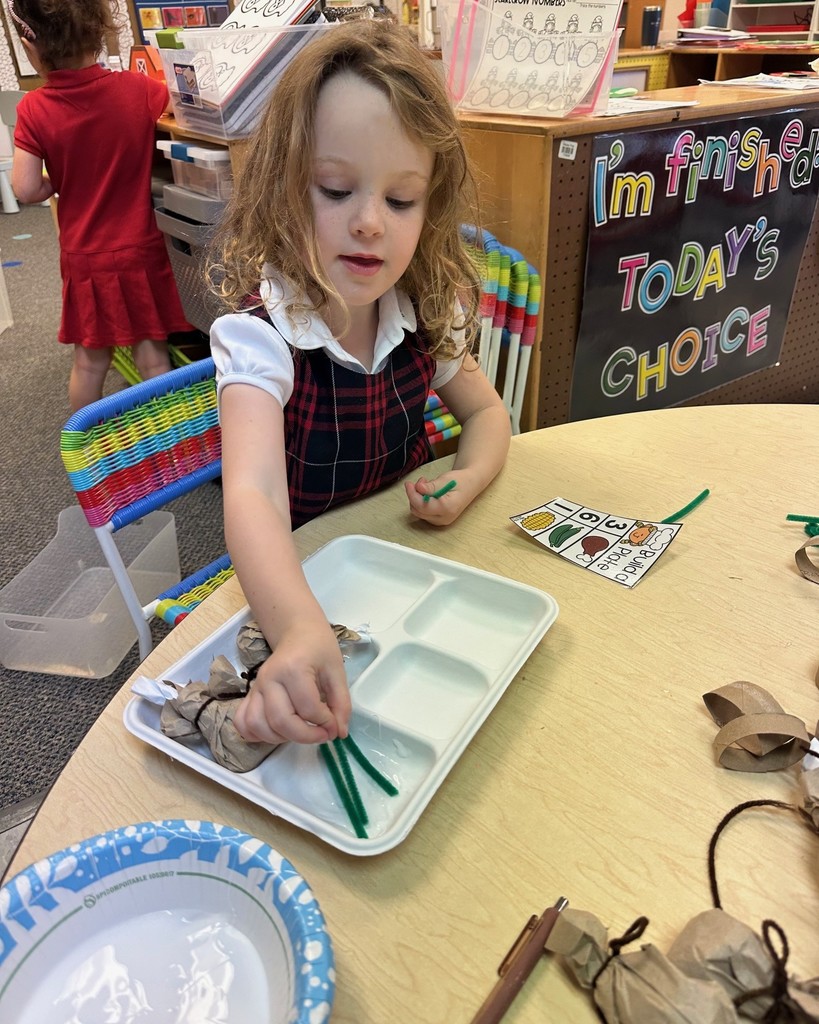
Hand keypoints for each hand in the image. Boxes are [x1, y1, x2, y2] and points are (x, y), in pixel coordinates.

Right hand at [233, 620, 351, 744]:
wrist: (298, 632)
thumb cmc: (318, 648)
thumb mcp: (337, 671)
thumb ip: (341, 703)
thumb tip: (339, 732)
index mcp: (293, 669)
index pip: (308, 709)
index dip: (325, 724)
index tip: (335, 726)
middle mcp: (269, 679)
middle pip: (281, 721)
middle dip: (306, 736)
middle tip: (322, 734)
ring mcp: (255, 687)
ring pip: (258, 726)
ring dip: (281, 738)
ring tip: (300, 731)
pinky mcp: (249, 694)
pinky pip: (242, 722)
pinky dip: (256, 734)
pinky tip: (277, 732)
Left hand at [404, 474, 470, 525]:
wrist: (471, 485)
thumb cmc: (461, 481)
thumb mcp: (446, 479)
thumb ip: (431, 486)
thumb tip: (418, 488)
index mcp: (447, 508)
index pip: (422, 506)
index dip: (412, 494)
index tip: (408, 484)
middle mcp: (444, 518)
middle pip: (418, 511)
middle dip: (415, 496)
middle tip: (421, 482)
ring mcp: (441, 521)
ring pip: (419, 512)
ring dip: (418, 498)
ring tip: (427, 485)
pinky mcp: (438, 520)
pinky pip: (423, 513)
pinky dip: (422, 502)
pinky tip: (428, 493)